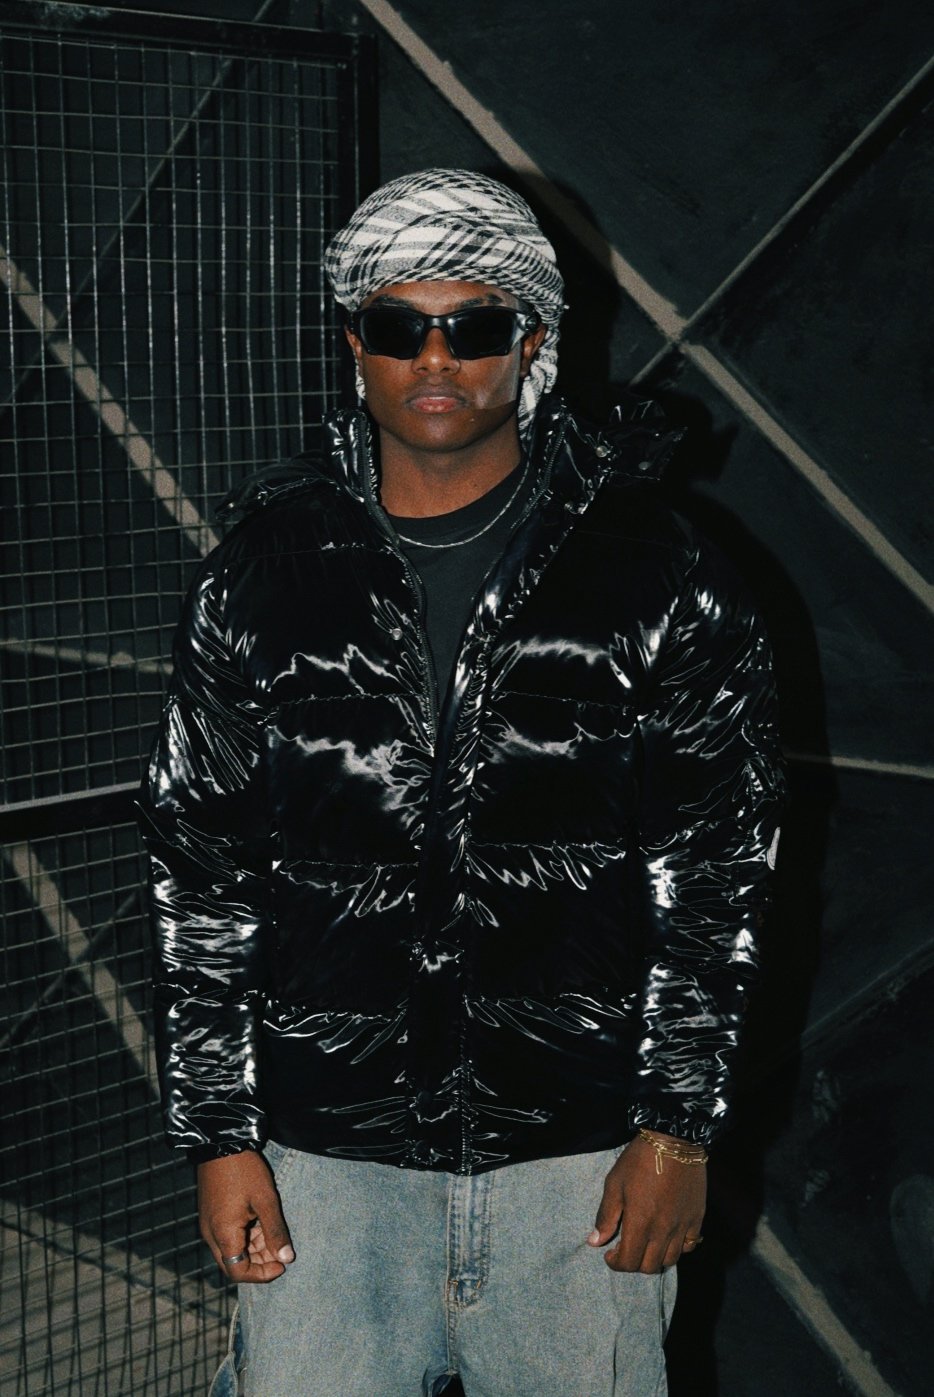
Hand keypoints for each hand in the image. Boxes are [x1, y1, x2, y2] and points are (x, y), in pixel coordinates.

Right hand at [198, 1150, 294, 1283]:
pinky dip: (244, 1237)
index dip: (262, 1274)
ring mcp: (208, 1224)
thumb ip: (275, 1231)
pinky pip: (226, 1236)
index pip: (238, 1272)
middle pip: (234, 1264)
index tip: (282, 1265)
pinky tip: (259, 1223)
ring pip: (230, 1250)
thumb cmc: (244, 1170)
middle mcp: (211, 1234)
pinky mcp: (210, 1214)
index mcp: (222, 1234)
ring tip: (273, 1233)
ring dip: (252, 1249)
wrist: (220, 1142)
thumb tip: (287, 1259)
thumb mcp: (265, 1200)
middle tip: (280, 1250)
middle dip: (259, 1262)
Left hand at [587, 1133, 705, 1272]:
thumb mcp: (615, 1183)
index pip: (628, 1262)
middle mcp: (663, 1230)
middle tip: (626, 1248)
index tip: (609, 1253)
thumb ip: (606, 1215)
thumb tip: (595, 1241)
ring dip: (655, 1258)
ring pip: (670, 1260)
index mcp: (640, 1223)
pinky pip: (690, 1245)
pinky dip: (677, 1248)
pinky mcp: (697, 1217)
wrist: (673, 1140)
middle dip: (633, 1263)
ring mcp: (683, 1225)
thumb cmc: (639, 1160)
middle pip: (649, 1266)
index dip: (616, 1263)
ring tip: (646, 1244)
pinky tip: (668, 1236)